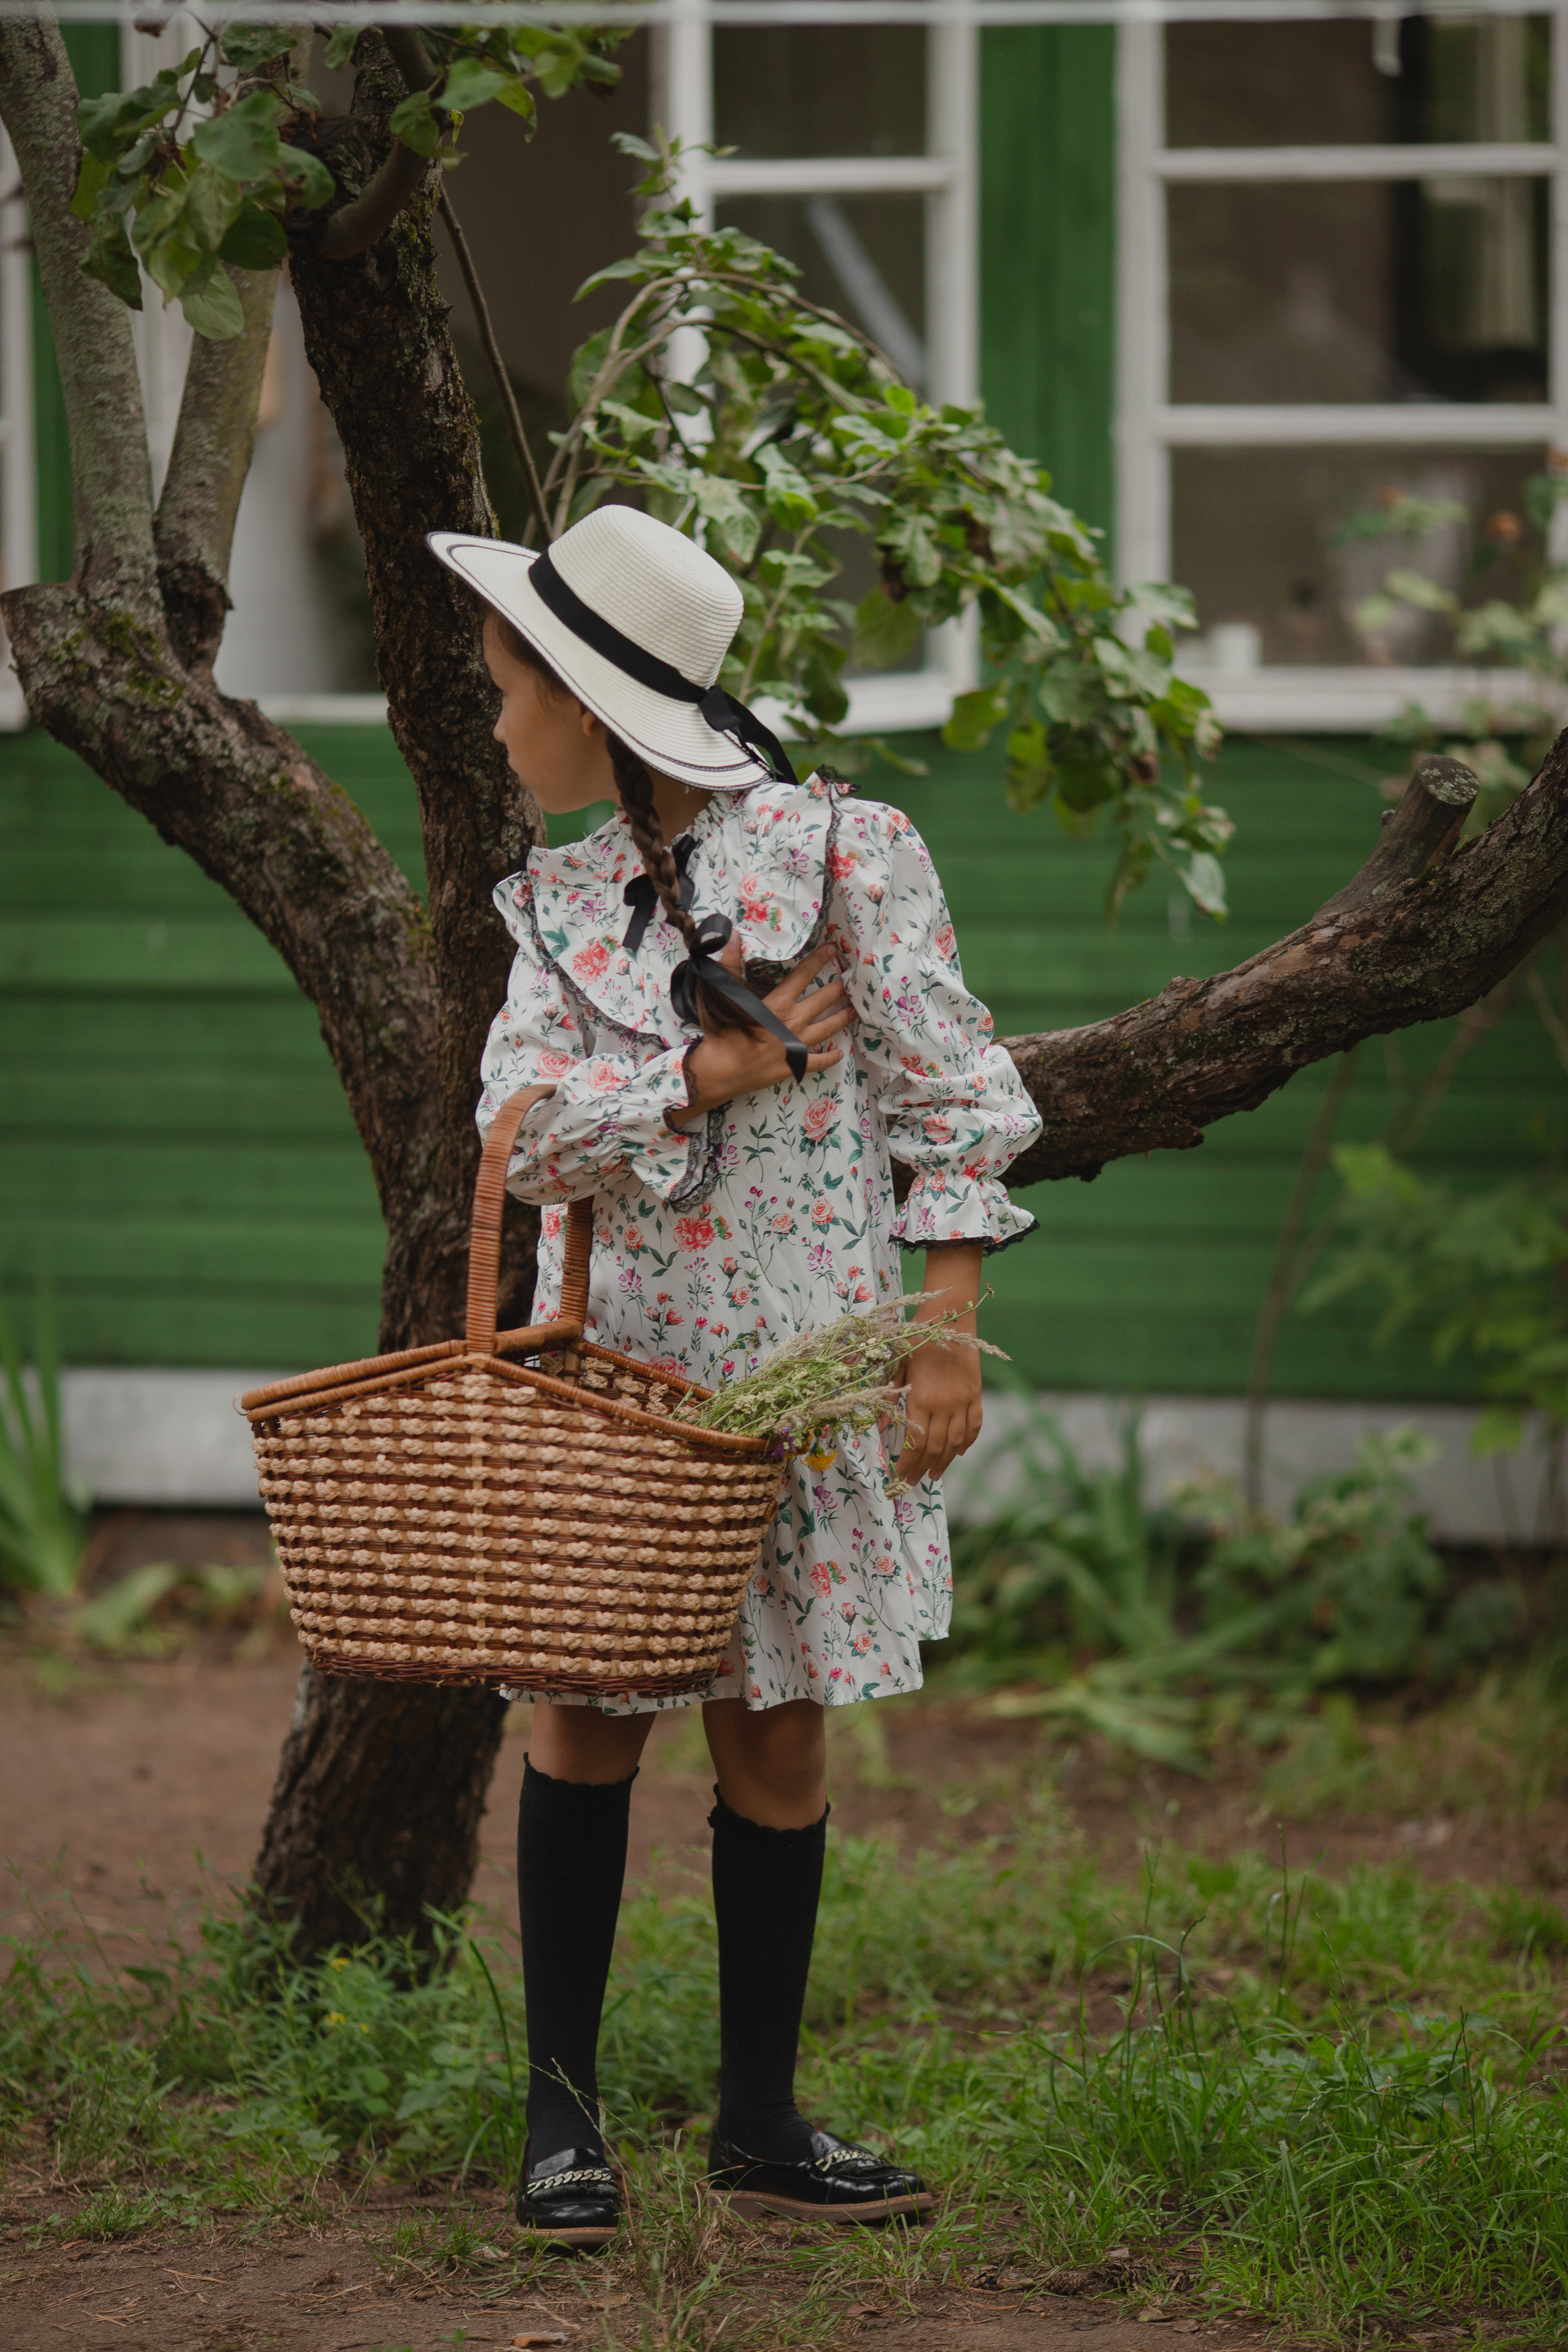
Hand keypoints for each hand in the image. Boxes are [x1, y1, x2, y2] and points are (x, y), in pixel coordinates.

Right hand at [668, 941, 853, 1124]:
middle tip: (850, 982)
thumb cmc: (721, 1033)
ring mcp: (796, 1046)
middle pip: (821, 1001)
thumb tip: (732, 936)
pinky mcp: (793, 1066)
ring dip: (840, 1019)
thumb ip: (730, 964)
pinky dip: (829, 1058)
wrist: (720, 1072)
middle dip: (837, 989)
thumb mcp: (724, 994)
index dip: (818, 961)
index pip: (803, 976)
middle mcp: (793, 1022)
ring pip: (825, 1029)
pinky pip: (816, 1062)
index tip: (832, 950)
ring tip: (853, 1012)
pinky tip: (840, 1054)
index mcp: (779, 1004)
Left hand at [893, 1244, 984, 1484]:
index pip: (915, 1443)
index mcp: (922, 1398)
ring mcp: (963, 1401)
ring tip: (934, 1475)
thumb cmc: (917, 1337)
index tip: (899, 1477)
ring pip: (956, 1442)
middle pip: (935, 1448)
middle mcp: (944, 1405)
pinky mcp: (976, 1394)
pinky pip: (974, 1426)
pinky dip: (967, 1443)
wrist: (951, 1316)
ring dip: (945, 1462)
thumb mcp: (896, 1364)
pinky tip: (959, 1453)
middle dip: (923, 1469)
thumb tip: (883, 1426)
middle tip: (913, 1483)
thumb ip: (890, 1396)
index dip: (907, 1464)